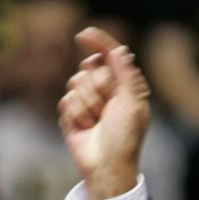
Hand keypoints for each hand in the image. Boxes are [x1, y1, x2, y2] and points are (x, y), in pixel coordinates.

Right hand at [58, 27, 150, 199]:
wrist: (106, 164)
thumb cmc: (125, 137)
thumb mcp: (132, 103)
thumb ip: (125, 74)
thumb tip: (120, 49)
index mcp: (126, 86)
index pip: (110, 57)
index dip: (98, 43)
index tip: (84, 35)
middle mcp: (107, 91)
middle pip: (90, 68)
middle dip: (97, 87)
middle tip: (107, 108)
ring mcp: (89, 101)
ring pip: (75, 83)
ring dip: (87, 105)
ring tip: (97, 122)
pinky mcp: (73, 113)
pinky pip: (66, 100)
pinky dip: (76, 115)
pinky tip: (85, 129)